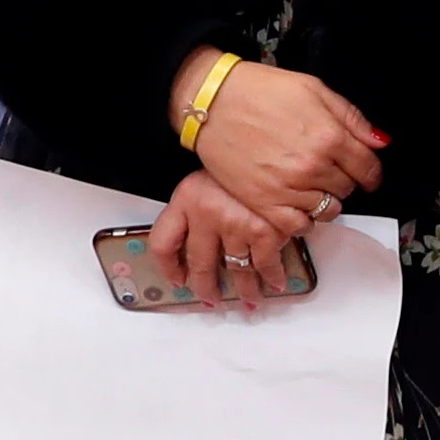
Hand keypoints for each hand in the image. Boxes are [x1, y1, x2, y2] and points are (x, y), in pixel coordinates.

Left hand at [149, 170, 309, 308]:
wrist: (277, 140)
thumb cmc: (245, 155)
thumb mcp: (210, 172)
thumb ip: (199, 204)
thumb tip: (197, 239)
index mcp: (187, 198)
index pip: (162, 242)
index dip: (167, 267)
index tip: (176, 279)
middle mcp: (207, 215)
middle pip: (199, 264)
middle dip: (206, 287)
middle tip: (211, 297)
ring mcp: (237, 225)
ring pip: (237, 270)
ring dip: (245, 290)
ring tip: (250, 299)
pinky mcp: (267, 232)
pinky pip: (266, 264)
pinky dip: (273, 277)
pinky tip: (275, 283)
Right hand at [179, 55, 383, 229]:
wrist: (212, 101)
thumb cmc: (260, 91)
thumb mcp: (314, 89)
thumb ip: (352, 118)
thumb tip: (380, 142)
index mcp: (329, 136)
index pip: (369, 168)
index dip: (371, 172)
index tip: (367, 173)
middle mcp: (312, 166)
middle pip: (348, 189)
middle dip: (345, 180)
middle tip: (329, 170)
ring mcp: (288, 188)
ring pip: (328, 210)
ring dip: (326, 200)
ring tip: (312, 186)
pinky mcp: (263, 203)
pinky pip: (298, 226)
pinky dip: (304, 220)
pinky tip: (298, 205)